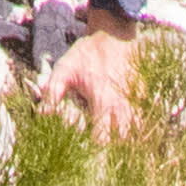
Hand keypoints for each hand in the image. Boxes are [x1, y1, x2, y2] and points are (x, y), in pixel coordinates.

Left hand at [37, 20, 144, 142]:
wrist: (113, 32)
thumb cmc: (87, 52)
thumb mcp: (64, 69)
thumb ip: (52, 94)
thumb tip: (42, 117)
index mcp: (102, 101)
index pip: (102, 140)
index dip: (94, 150)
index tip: (86, 153)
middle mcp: (122, 105)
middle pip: (123, 142)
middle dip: (113, 151)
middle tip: (101, 153)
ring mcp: (135, 101)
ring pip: (136, 133)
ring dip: (126, 142)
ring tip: (114, 145)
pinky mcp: (143, 96)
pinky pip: (143, 120)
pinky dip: (136, 129)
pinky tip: (126, 131)